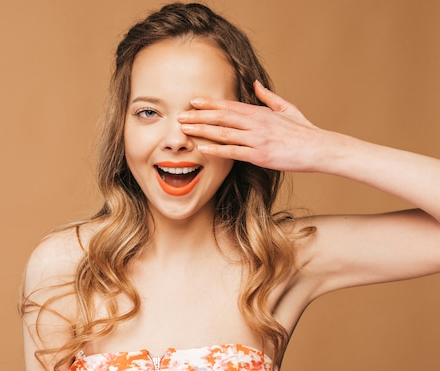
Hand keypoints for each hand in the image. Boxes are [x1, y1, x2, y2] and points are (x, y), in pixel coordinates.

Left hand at [178, 81, 330, 171]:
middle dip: (199, 115)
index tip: (193, 101)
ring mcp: (257, 139)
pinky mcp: (260, 156)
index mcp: (261, 112)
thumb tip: (255, 84)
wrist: (320, 148)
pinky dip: (217, 150)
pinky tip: (202, 148)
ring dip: (202, 130)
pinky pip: (234, 152)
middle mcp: (256, 123)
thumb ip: (268, 97)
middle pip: (222, 117)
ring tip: (184, 129)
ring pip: (224, 133)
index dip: (210, 103)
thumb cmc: (304, 131)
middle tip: (180, 115)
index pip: (230, 105)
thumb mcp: (287, 108)